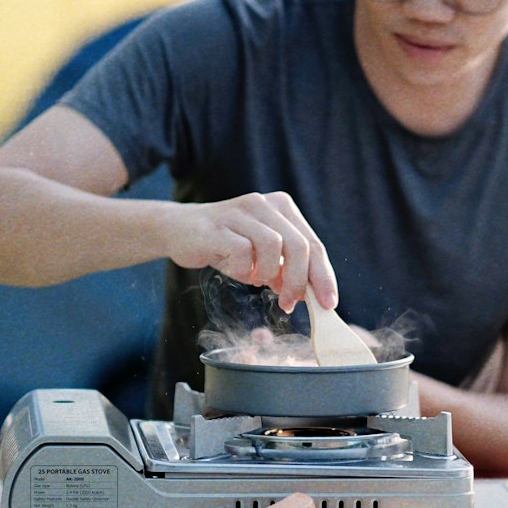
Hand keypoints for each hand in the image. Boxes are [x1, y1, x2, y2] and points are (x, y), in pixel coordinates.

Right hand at [164, 192, 336, 311]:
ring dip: (268, 274)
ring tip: (255, 280)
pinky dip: (243, 270)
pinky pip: (242, 252)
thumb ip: (284, 269)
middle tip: (289, 304)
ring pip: (274, 246)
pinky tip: (236, 271)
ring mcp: (241, 211)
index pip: (313, 244)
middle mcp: (265, 204)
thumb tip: (307, 295)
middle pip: (299, 245)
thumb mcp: (260, 256)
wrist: (179, 229)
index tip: (329, 303)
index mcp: (282, 207)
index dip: (323, 276)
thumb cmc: (225, 244)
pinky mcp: (218, 225)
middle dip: (299, 282)